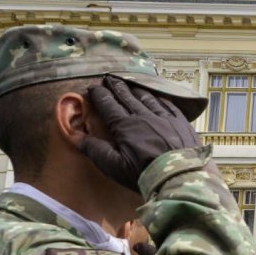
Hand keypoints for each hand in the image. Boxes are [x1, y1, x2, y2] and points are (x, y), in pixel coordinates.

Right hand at [79, 77, 200, 190]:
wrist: (181, 175)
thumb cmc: (144, 173)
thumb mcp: (114, 166)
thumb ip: (95, 149)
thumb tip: (75, 136)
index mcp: (125, 125)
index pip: (108, 105)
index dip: (99, 95)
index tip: (93, 88)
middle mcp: (143, 116)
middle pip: (127, 97)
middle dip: (116, 87)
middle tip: (109, 79)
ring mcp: (163, 116)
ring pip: (147, 97)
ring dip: (136, 89)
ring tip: (129, 84)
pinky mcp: (180, 121)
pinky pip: (167, 103)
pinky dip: (158, 97)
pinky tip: (156, 95)